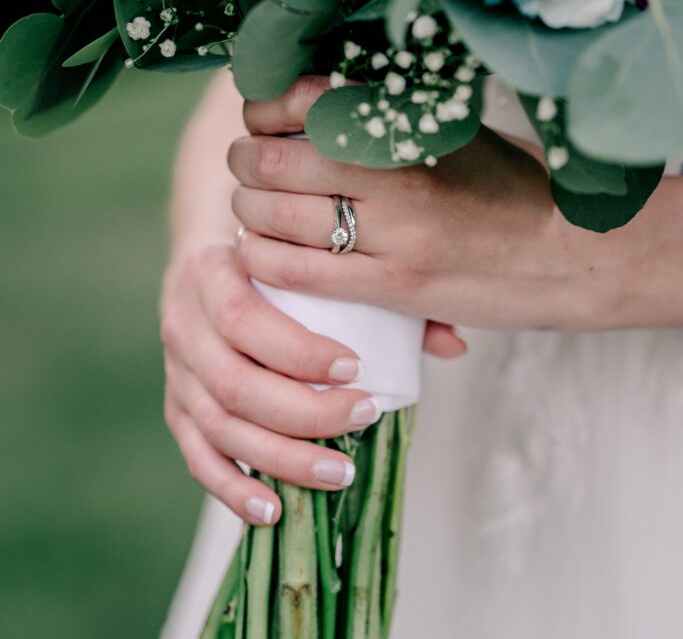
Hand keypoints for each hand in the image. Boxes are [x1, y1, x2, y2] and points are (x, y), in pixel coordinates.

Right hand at [161, 244, 382, 526]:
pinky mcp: (176, 408)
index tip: (356, 368)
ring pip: (220, 427)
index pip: (244, 318)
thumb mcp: (313, 257)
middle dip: (303, 413)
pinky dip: (232, 488)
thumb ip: (381, 291)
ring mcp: (175, 370)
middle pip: (234, 383)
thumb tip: (454, 346)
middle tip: (364, 417)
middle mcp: (183, 322)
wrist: (212, 258)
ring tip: (340, 473)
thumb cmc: (278, 261)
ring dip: (281, 457)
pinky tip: (274, 508)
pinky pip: (197, 456)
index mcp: (211, 271)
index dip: (297, 352)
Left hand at [229, 78, 624, 331]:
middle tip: (249, 165)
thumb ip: (384, 118)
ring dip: (247, 209)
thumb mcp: (451, 130)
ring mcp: (392, 231)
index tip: (261, 120)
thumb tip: (306, 102)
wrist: (570, 249)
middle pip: (273, 159)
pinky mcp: (391, 284)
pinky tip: (264, 250)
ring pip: (273, 214)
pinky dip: (259, 256)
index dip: (262, 109)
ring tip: (255, 207)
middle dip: (244, 161)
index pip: (301, 99)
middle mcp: (395, 171)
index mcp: (408, 122)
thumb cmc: (508, 183)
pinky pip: (292, 270)